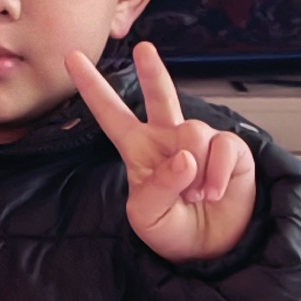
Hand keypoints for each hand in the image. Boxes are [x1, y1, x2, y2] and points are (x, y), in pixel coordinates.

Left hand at [66, 43, 258, 262]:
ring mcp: (200, 141)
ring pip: (194, 133)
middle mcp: (169, 138)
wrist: (210, 250)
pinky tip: (213, 192)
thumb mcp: (147, 216)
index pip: (111, 114)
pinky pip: (222, 148)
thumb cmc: (172, 231)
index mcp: (138, 150)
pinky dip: (217, 176)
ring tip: (196, 196)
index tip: (71, 58)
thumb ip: (159, 185)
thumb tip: (187, 156)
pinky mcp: (229, 148)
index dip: (92, 87)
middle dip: (152, 71)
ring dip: (196, 172)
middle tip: (144, 50)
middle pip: (159, 96)